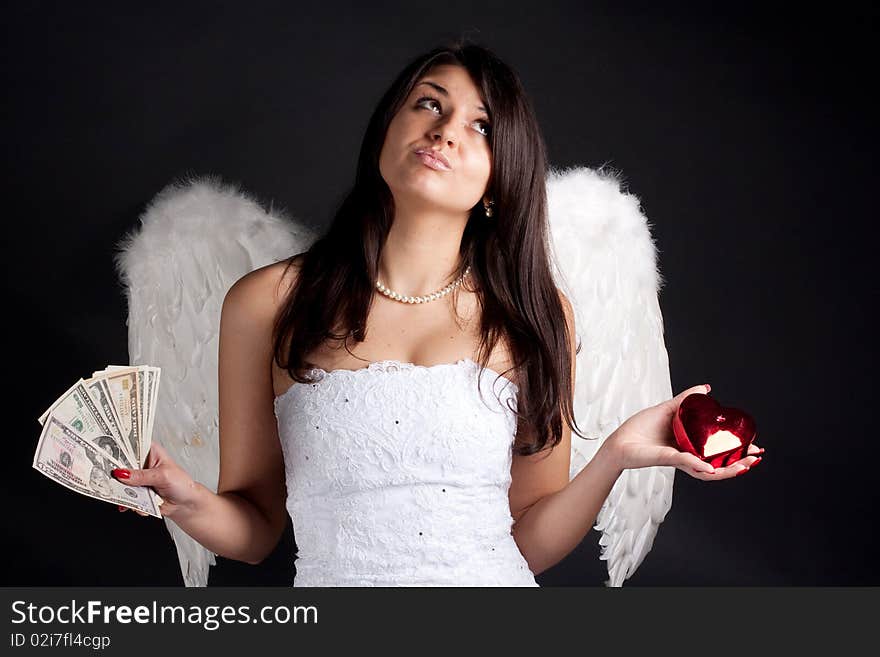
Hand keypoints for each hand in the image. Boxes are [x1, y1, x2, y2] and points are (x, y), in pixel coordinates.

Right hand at [112, 442, 200, 516]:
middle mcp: (141, 463)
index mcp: (149, 451)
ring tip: (123, 496)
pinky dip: (127, 502)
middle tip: (110, 478)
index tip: (105, 452)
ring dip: (121, 491)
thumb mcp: (162, 476)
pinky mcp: (136, 492)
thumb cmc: (181, 484)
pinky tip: (132, 506)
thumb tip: (121, 474)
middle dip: (115, 472)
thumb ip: (141, 476)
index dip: (118, 447)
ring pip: (120, 482)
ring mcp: (137, 478)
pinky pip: (125, 496)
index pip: (130, 444)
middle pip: (121, 464)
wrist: (185, 504)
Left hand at [603, 384, 764, 479]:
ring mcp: (678, 460)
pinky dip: (698, 465)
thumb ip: (686, 400)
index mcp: (689, 447)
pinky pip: (685, 463)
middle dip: (740, 463)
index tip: (756, 448)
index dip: (738, 453)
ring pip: (707, 471)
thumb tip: (706, 389)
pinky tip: (709, 467)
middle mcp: (687, 457)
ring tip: (744, 465)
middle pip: (718, 466)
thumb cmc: (639, 430)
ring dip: (727, 469)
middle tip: (755, 458)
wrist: (619, 443)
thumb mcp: (667, 410)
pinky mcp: (666, 459)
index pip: (718, 454)